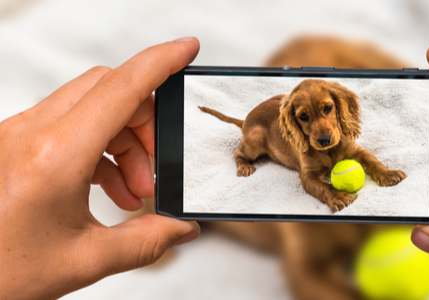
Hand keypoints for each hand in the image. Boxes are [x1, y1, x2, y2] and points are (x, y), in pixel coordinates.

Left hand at [0, 38, 200, 299]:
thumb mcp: (84, 261)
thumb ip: (146, 241)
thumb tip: (181, 228)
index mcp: (54, 156)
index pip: (121, 88)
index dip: (161, 62)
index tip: (187, 50)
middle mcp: (30, 134)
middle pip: (108, 91)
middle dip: (146, 122)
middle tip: (160, 165)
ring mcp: (17, 135)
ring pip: (90, 108)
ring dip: (123, 141)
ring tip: (135, 190)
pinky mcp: (13, 144)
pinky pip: (68, 127)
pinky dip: (99, 150)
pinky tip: (109, 189)